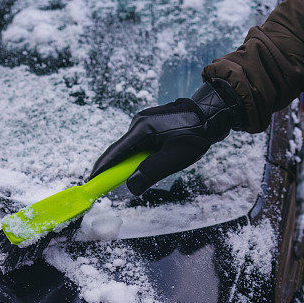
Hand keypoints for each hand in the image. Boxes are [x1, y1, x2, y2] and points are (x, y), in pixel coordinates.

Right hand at [88, 79, 245, 195]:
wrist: (212, 114)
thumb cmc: (195, 135)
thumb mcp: (174, 158)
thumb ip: (150, 172)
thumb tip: (130, 187)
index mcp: (141, 128)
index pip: (115, 152)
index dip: (102, 169)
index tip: (91, 182)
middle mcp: (139, 122)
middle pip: (121, 150)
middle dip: (119, 168)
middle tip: (118, 184)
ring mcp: (145, 120)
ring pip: (132, 148)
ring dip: (135, 161)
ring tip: (154, 167)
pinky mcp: (152, 122)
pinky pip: (140, 143)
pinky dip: (142, 155)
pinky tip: (157, 158)